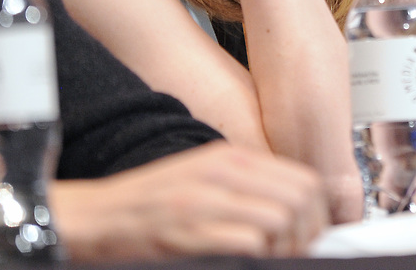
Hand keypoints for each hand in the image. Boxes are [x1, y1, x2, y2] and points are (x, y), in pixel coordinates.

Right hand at [48, 142, 328, 259]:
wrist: (98, 215)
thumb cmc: (150, 203)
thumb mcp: (205, 179)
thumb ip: (247, 187)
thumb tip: (294, 212)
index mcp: (231, 157)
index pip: (304, 179)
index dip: (317, 214)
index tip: (311, 236)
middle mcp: (223, 171)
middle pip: (302, 198)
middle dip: (309, 234)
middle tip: (295, 253)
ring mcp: (207, 199)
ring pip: (282, 219)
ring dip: (286, 248)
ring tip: (273, 260)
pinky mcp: (191, 229)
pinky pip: (250, 242)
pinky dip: (260, 258)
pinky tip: (249, 263)